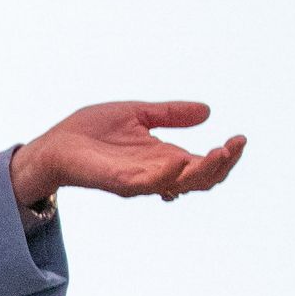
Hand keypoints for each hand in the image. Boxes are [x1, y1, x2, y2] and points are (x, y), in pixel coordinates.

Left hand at [10, 102, 244, 209]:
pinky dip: (166, 176)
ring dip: (203, 170)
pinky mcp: (118, 182)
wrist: (54, 144)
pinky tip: (179, 162)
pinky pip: (147, 184)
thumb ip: (170, 114)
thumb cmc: (91, 132)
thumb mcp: (138, 114)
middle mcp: (156, 173)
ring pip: (181, 184)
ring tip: (219, 152)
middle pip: (201, 180)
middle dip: (223, 164)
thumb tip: (207, 110)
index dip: (226, 156)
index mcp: (164, 158)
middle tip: (234, 146)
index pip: (204, 165)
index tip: (240, 138)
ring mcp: (139, 180)